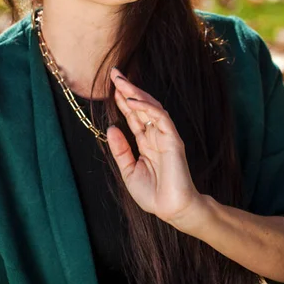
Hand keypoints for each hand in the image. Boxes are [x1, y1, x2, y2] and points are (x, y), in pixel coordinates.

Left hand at [107, 67, 206, 231]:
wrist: (171, 210)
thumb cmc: (153, 194)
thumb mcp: (128, 170)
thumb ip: (120, 149)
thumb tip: (111, 127)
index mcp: (146, 141)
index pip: (134, 115)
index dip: (122, 100)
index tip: (111, 85)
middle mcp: (156, 135)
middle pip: (141, 106)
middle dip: (128, 89)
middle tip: (114, 73)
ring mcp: (165, 135)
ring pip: (151, 107)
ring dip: (136, 92)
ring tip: (121, 81)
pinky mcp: (173, 139)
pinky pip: (160, 118)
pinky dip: (146, 107)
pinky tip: (132, 100)